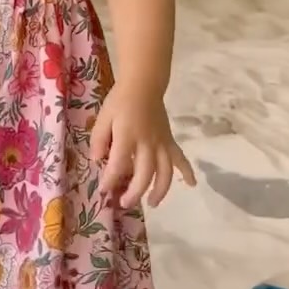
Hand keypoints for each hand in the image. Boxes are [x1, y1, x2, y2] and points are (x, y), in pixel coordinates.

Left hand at [90, 84, 195, 208]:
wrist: (143, 84)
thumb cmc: (120, 101)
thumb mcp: (103, 117)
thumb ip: (98, 139)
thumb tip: (97, 160)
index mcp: (127, 136)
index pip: (118, 164)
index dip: (110, 181)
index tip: (104, 191)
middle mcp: (146, 142)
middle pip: (144, 174)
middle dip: (135, 192)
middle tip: (124, 203)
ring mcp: (161, 142)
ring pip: (165, 171)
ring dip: (160, 190)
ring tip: (152, 203)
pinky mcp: (169, 140)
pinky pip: (180, 158)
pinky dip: (188, 171)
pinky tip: (192, 184)